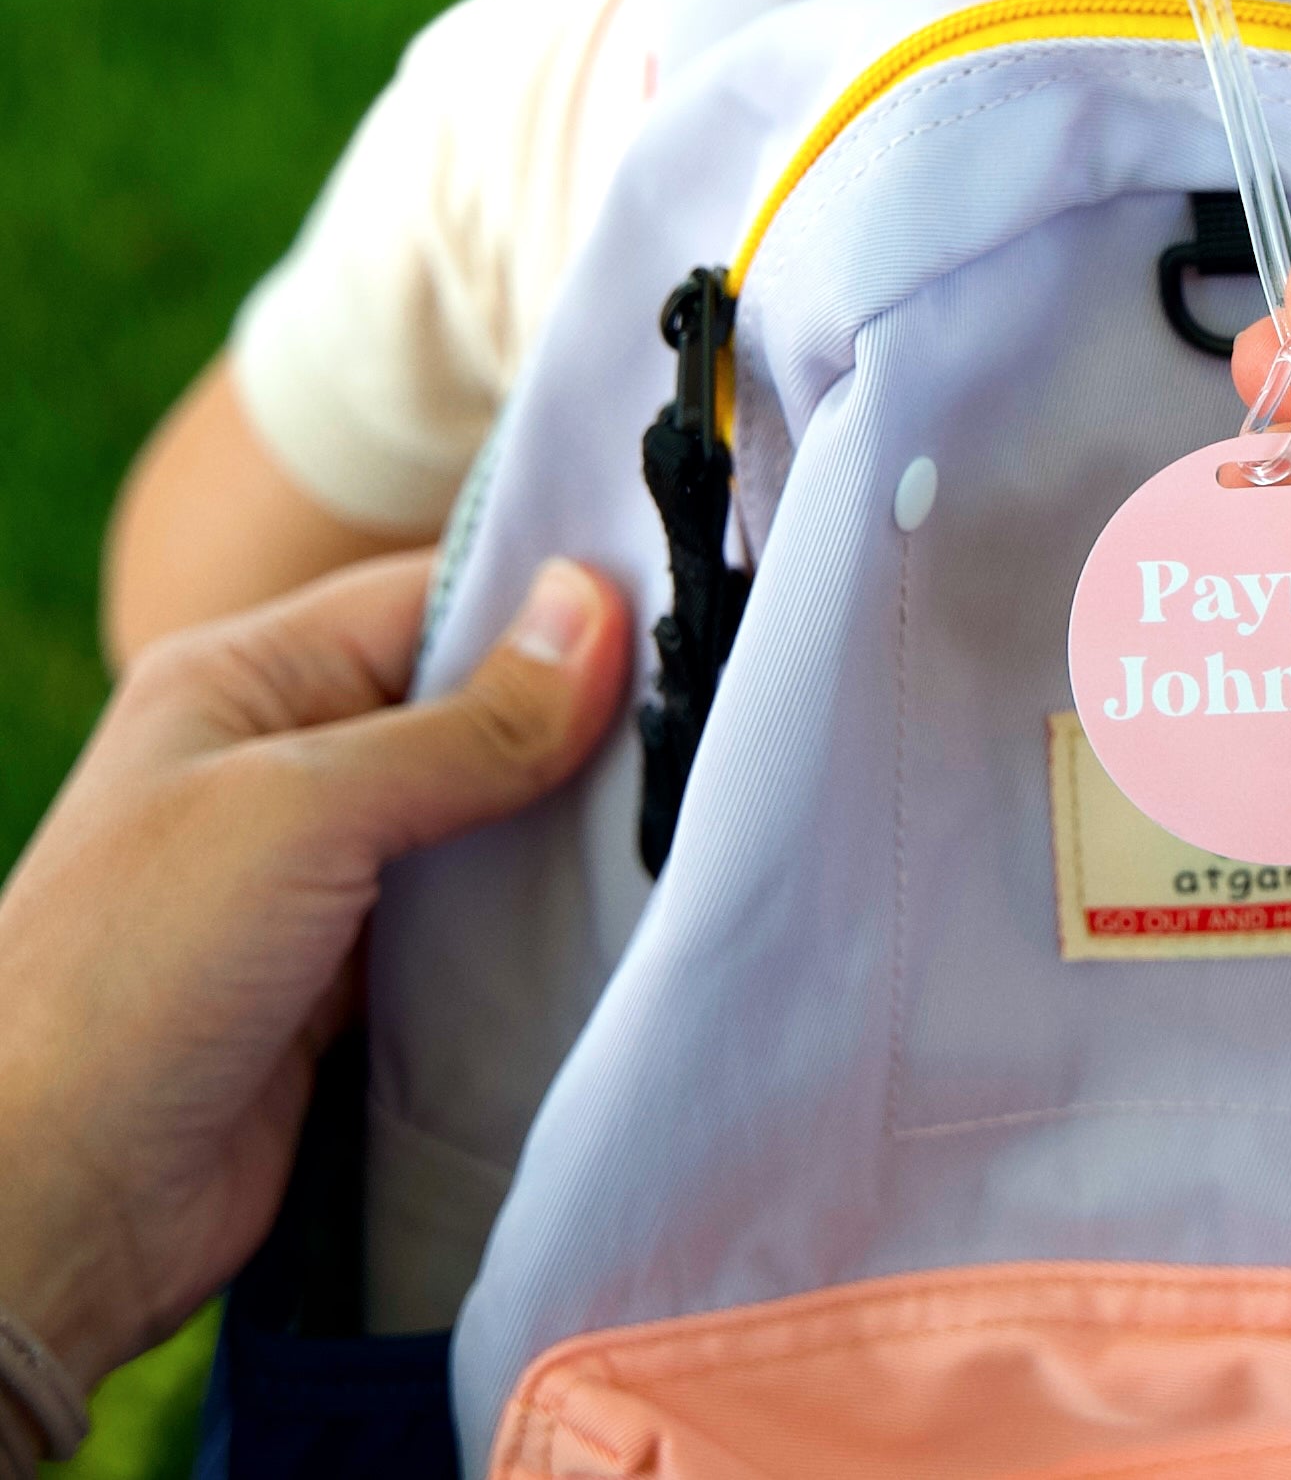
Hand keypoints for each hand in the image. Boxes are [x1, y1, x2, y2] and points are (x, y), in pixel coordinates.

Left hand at [0, 556, 628, 1399]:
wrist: (45, 1216)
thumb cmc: (133, 978)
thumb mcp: (305, 812)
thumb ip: (467, 723)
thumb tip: (596, 603)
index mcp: (246, 680)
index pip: (429, 595)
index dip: (547, 598)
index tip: (673, 610)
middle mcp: (287, 761)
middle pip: (471, 701)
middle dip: (579, 711)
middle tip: (704, 716)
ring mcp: (325, 873)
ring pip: (488, 811)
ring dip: (570, 819)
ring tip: (688, 804)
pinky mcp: (361, 978)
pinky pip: (480, 915)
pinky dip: (546, 913)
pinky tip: (628, 904)